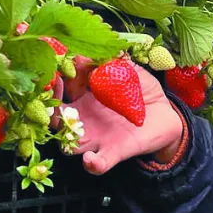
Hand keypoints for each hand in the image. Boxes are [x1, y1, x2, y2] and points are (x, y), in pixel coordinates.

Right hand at [53, 56, 184, 174]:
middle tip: (52, 102)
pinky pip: (99, 164)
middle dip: (48, 113)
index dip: (51, 84)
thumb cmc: (141, 89)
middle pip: (54, 122)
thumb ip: (109, 58)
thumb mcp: (126, 68)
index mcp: (83, 98)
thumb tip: (91, 48)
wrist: (164, 113)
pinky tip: (90, 158)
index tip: (54, 72)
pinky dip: (92, 164)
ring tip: (69, 129)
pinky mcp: (114, 152)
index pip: (57, 93)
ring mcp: (96, 138)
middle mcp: (84, 120)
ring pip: (69, 146)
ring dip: (66, 139)